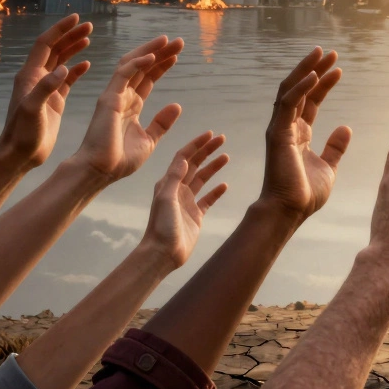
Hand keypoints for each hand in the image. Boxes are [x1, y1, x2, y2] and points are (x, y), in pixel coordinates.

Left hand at [0, 15, 92, 167]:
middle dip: (70, 35)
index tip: (76, 18)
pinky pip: (66, 79)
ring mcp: (46, 88)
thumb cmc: (24, 132)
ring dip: (74, 48)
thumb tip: (62, 68)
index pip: (45, 44)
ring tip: (89, 38)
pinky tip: (87, 64)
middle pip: (54, 49)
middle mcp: (37, 77)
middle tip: (89, 25)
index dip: (59, 30)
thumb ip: (47, 87)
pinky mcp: (54, 100)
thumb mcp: (34, 109)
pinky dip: (76, 69)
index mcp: (30, 75)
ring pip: (61, 61)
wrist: (21, 153)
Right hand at [72, 36, 184, 181]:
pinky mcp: (108, 99)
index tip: (177, 54)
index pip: (148, 78)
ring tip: (168, 40)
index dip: (161, 65)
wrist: (100, 172)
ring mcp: (114, 96)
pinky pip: (123, 75)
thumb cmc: (120, 160)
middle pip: (142, 67)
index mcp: (131, 106)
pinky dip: (137, 63)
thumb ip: (161, 123)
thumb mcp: (149, 140)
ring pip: (132, 65)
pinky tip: (153, 56)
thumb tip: (177, 105)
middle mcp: (122, 97)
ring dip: (150, 51)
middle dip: (160, 53)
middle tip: (178, 41)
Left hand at [142, 131, 228, 268]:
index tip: (210, 135)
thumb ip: (174, 178)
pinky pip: (208, 199)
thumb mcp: (166, 199)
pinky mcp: (196, 215)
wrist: (163, 253)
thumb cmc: (162, 226)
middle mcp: (177, 189)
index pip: (184, 158)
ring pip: (203, 179)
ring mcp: (187, 202)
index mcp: (168, 183)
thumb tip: (185, 159)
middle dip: (207, 151)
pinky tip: (225, 185)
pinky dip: (216, 191)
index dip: (196, 145)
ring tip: (226, 156)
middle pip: (195, 164)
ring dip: (213, 167)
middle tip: (222, 139)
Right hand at [262, 47, 351, 219]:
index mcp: (298, 134)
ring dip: (306, 70)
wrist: (289, 212)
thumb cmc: (305, 194)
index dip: (323, 84)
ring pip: (291, 90)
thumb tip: (346, 128)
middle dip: (314, 69)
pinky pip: (288, 103)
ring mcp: (280, 128)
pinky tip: (315, 74)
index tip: (339, 69)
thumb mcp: (328, 167)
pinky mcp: (277, 133)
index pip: (311, 101)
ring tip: (322, 53)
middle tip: (330, 52)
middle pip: (300, 89)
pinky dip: (300, 87)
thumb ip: (335, 148)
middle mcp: (287, 127)